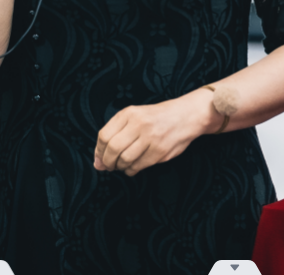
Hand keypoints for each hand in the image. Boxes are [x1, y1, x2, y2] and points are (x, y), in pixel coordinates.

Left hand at [94, 90, 217, 176]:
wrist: (185, 116)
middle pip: (113, 149)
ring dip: (120, 166)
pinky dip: (131, 170)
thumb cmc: (156, 118)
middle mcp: (139, 123)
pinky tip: (134, 165)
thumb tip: (97, 162)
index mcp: (130, 113)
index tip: (99, 158)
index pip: (104, 135)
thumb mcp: (135, 116)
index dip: (98, 151)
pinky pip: (138, 166)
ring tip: (123, 164)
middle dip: (108, 162)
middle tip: (109, 166)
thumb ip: (115, 134)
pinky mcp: (159, 151)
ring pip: (125, 160)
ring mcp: (150, 137)